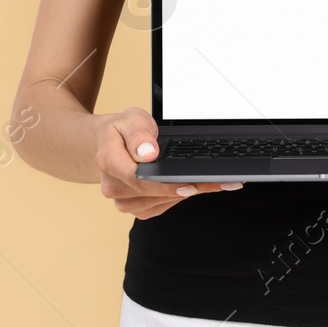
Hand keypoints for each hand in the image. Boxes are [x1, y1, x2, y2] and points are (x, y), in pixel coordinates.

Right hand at [93, 106, 242, 218]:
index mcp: (109, 162)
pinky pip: (161, 206)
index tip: (192, 185)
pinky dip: (179, 197)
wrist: (107, 144)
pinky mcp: (137, 207)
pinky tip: (195, 187)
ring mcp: (124, 201)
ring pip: (161, 202)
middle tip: (220, 182)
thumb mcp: (129, 119)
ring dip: (188, 193)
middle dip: (189, 187)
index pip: (140, 179)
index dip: (167, 184)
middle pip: (154, 193)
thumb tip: (147, 153)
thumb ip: (138, 134)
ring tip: (215, 183)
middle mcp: (114, 187)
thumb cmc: (120, 130)